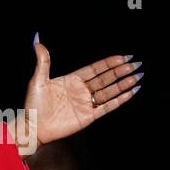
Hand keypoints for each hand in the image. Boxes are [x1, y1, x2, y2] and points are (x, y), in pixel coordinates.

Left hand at [22, 36, 140, 151]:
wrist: (32, 127)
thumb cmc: (33, 105)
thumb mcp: (38, 80)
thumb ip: (42, 61)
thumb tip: (37, 42)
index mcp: (72, 81)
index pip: (95, 69)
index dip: (108, 63)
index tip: (122, 57)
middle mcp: (81, 91)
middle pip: (105, 79)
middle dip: (120, 71)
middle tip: (135, 64)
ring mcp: (85, 104)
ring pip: (109, 92)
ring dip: (123, 84)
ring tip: (137, 76)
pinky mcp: (88, 116)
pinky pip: (107, 107)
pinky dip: (120, 100)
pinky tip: (131, 92)